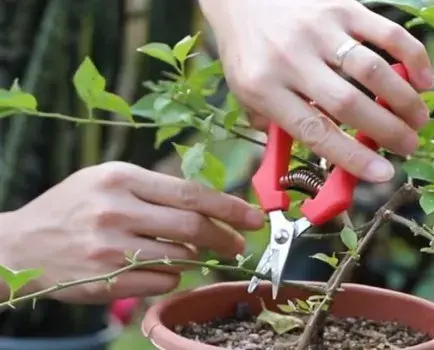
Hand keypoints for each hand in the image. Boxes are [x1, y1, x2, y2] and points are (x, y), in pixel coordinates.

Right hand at [0, 162, 263, 302]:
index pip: (190, 193)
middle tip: (240, 245)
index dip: (229, 206)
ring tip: (198, 254)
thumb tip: (207, 204)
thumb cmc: (73, 207)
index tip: (253, 217)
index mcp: (122, 178)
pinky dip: (174, 277)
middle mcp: (117, 211)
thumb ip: (155, 189)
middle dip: (226, 238)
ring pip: (182, 256)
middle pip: (193, 226)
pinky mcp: (107, 280)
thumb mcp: (108, 180)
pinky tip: (164, 269)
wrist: (22, 244)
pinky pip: (163, 281)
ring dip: (198, 258)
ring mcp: (111, 248)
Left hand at [199, 0, 433, 182]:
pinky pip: (385, 32)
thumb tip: (321, 150)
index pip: (315, 131)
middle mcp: (292, 60)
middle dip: (388, 131)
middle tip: (409, 146)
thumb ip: (276, 124)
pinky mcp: (340, 7)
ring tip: (419, 119)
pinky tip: (423, 78)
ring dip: (404, 99)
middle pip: (349, 103)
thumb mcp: (245, 94)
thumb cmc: (247, 52)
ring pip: (372, 69)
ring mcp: (319, 31)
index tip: (383, 175)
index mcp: (264, 89)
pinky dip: (412, 56)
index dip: (352, 157)